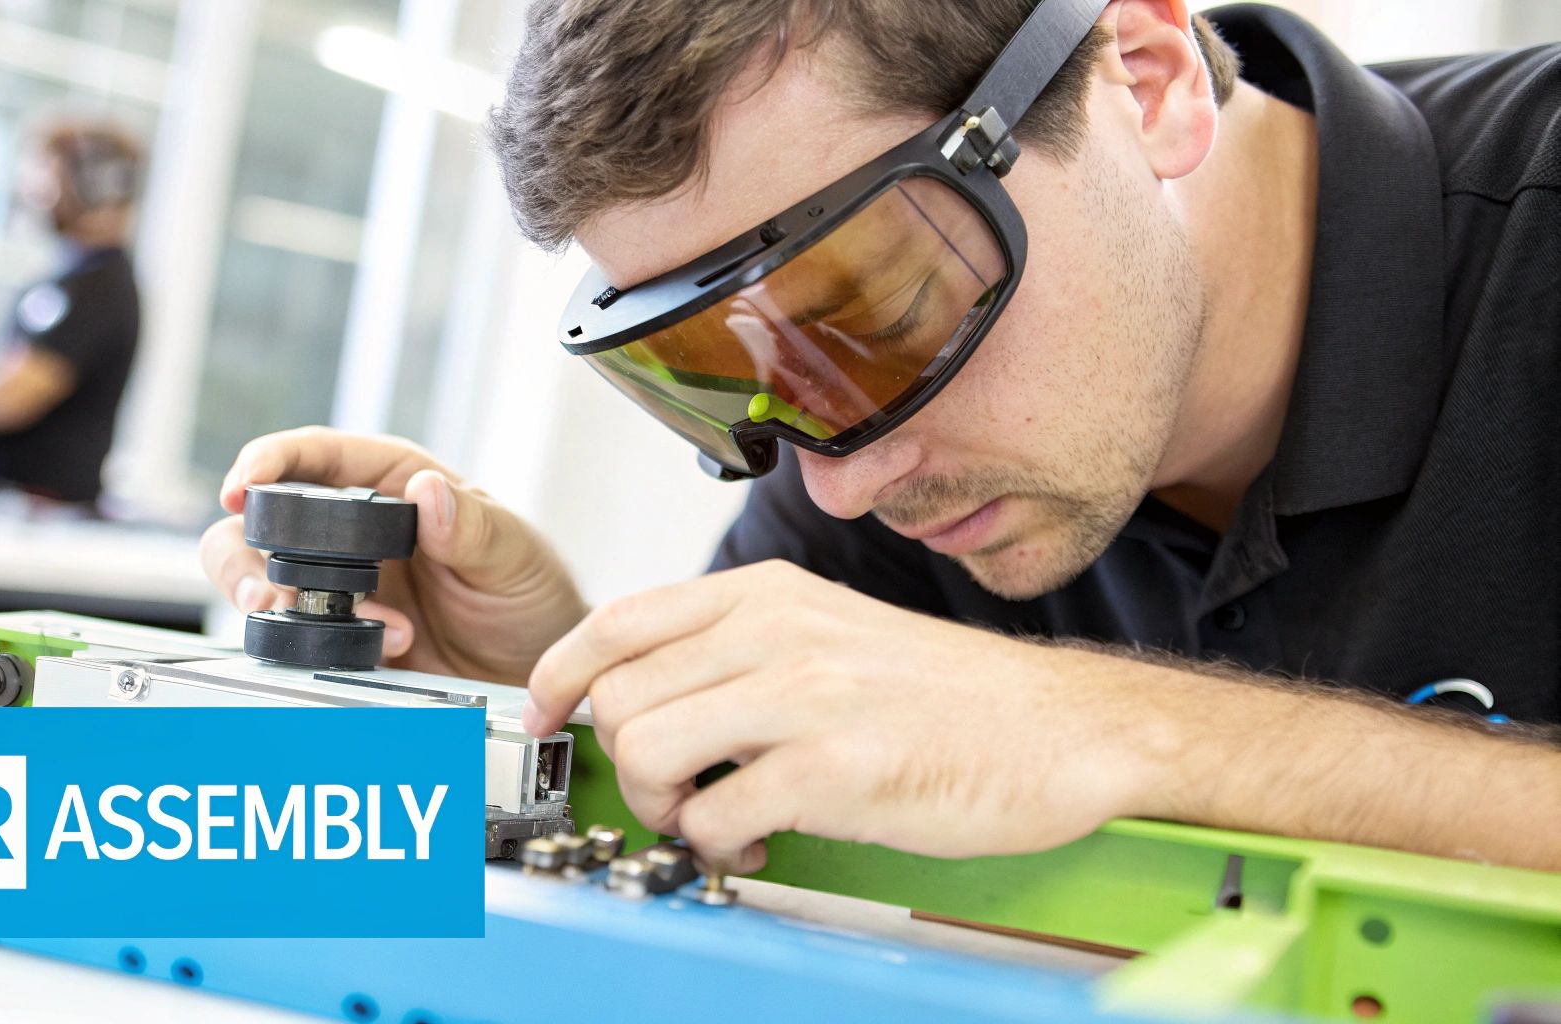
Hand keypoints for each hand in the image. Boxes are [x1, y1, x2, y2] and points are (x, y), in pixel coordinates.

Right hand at [199, 427, 586, 683]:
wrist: (540, 671)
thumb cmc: (531, 596)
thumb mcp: (514, 555)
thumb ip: (472, 526)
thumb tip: (425, 491)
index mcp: (395, 484)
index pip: (319, 455)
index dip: (271, 460)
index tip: (244, 482)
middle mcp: (357, 531)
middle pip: (265, 519)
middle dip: (243, 548)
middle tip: (264, 587)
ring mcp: (343, 585)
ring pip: (260, 576)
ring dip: (268, 600)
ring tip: (304, 618)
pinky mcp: (341, 637)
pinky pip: (297, 636)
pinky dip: (313, 643)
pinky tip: (378, 648)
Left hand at [524, 560, 1165, 872]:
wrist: (1059, 729)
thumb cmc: (946, 692)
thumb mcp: (832, 629)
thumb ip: (741, 646)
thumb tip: (648, 691)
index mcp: (770, 593)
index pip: (619, 621)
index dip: (559, 674)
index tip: (546, 714)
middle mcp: (778, 632)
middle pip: (620, 699)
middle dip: (624, 762)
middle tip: (673, 790)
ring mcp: (805, 697)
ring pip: (650, 753)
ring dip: (664, 806)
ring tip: (712, 814)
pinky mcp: (835, 769)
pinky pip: (717, 815)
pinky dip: (721, 844)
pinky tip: (762, 838)